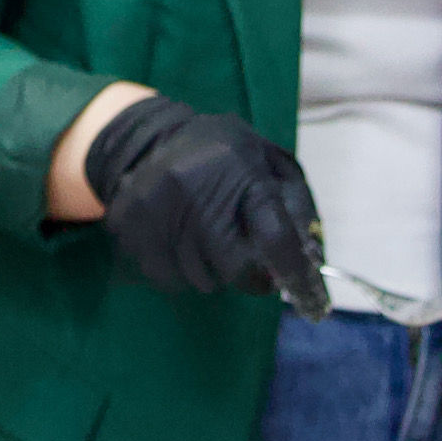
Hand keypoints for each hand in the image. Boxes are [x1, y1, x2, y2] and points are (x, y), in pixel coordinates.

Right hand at [79, 94, 329, 315]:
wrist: (153, 138)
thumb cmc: (225, 155)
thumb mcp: (272, 163)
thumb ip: (297, 208)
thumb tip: (310, 261)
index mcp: (240, 168)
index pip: (274, 234)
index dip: (295, 273)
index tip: (311, 302)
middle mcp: (195, 186)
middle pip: (234, 268)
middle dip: (251, 276)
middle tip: (254, 267)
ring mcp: (157, 207)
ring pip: (200, 278)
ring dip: (214, 273)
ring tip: (211, 242)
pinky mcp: (129, 226)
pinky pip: (167, 278)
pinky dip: (183, 273)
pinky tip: (183, 245)